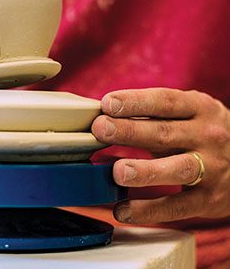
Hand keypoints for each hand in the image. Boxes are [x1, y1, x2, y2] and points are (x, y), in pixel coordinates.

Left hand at [92, 88, 229, 223]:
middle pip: (164, 133)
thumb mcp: (186, 114)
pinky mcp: (209, 200)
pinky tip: (122, 210)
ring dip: (145, 171)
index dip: (136, 101)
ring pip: (177, 169)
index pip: (164, 101)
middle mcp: (208, 135)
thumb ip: (151, 115)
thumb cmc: (200, 132)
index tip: (108, 103)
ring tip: (117, 172)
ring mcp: (212, 168)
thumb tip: (102, 116)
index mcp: (199, 108)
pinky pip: (177, 207)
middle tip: (100, 129)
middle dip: (130, 131)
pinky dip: (149, 210)